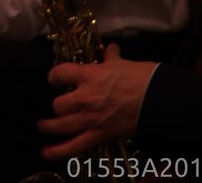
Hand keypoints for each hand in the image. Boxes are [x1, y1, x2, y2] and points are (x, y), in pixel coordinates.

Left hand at [38, 44, 156, 158]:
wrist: (158, 100)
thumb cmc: (141, 77)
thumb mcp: (122, 63)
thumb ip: (111, 57)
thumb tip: (111, 49)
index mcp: (89, 75)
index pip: (60, 74)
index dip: (55, 77)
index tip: (56, 79)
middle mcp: (85, 98)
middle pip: (58, 104)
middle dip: (58, 104)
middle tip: (61, 104)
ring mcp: (91, 118)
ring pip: (61, 125)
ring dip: (50, 126)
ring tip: (43, 126)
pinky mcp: (100, 135)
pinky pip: (75, 146)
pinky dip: (59, 151)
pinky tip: (46, 153)